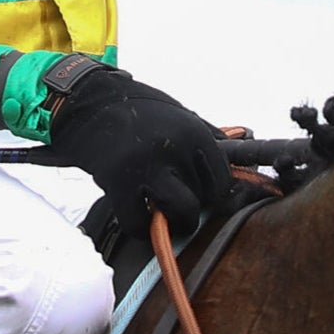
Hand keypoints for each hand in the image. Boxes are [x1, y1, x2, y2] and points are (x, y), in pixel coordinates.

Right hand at [42, 67, 233, 236]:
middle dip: (195, 208)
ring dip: (178, 223)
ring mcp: (147, 166)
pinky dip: (142, 230)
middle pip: (204, 198)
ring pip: (181, 211)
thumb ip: (209, 138)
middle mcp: (176, 149)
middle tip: (182, 208)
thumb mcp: (181, 115)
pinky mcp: (118, 182)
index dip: (215, 195)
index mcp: (195, 133)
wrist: (91, 103)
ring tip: (168, 219)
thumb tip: (242, 157)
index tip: (204, 198)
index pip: (222, 179)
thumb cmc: (141, 111)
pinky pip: (139, 222)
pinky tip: (140, 221)